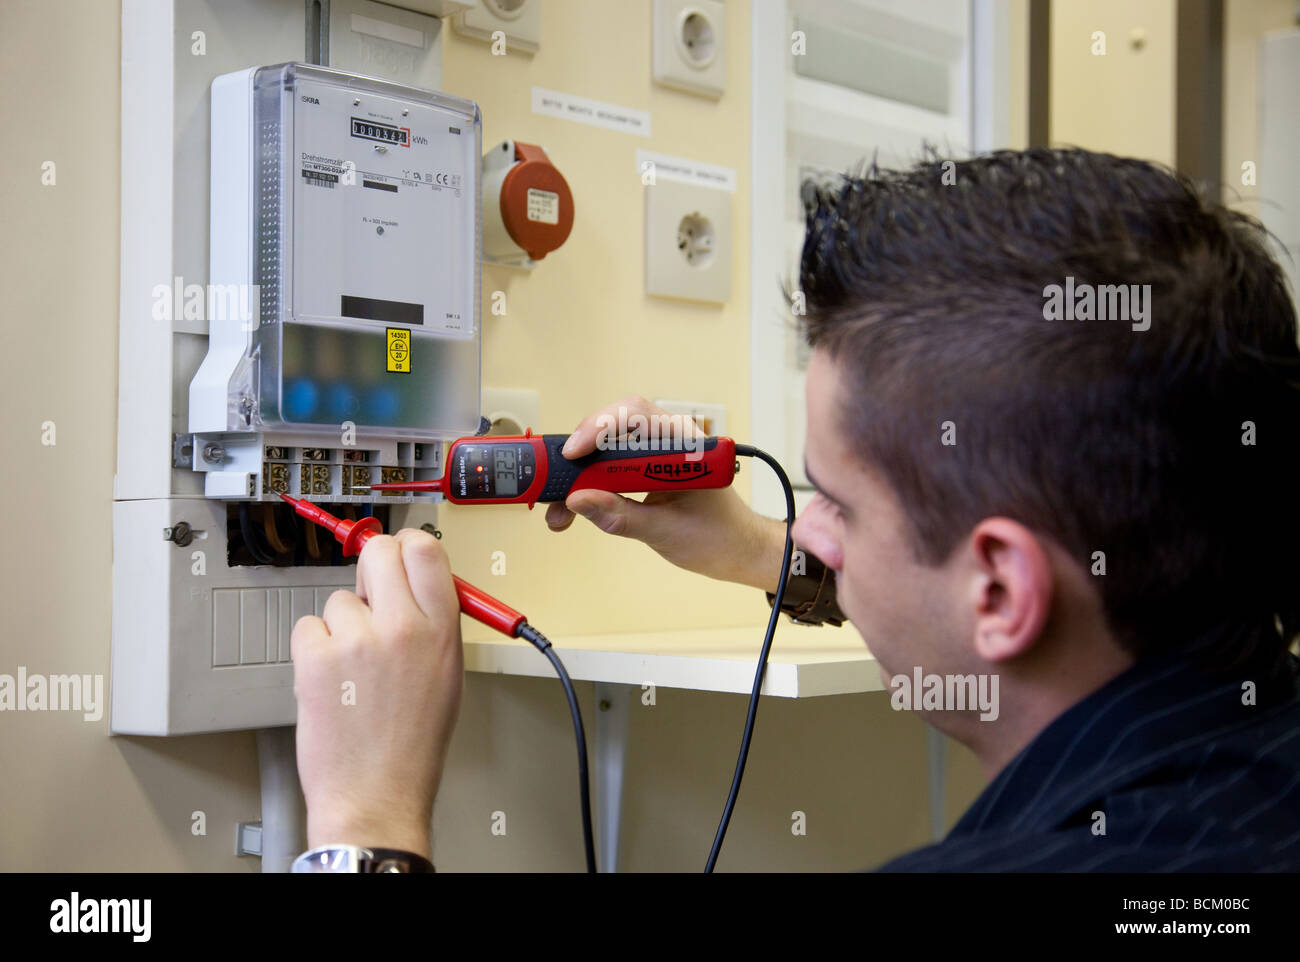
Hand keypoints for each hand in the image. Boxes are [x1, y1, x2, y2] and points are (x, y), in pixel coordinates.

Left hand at [291, 529, 462, 859]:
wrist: (377, 794)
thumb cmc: (412, 743)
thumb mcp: (449, 675)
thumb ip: (434, 623)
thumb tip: (413, 583)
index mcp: (442, 630)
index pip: (426, 549)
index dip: (407, 543)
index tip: (400, 551)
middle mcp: (403, 627)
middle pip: (379, 553)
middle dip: (370, 569)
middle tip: (370, 596)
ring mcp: (357, 640)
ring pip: (339, 599)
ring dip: (342, 624)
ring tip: (354, 667)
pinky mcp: (317, 658)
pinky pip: (309, 626)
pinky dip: (315, 648)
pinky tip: (331, 679)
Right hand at [545, 396, 786, 592]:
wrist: (739, 551)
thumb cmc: (720, 537)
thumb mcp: (667, 532)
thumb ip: (621, 516)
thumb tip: (578, 500)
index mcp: (685, 443)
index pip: (634, 414)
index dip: (598, 429)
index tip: (573, 455)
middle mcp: (670, 439)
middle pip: (612, 427)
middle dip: (579, 455)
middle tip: (553, 485)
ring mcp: (657, 453)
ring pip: (606, 449)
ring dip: (579, 475)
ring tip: (560, 510)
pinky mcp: (646, 469)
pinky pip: (610, 466)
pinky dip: (589, 486)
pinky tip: (573, 508)